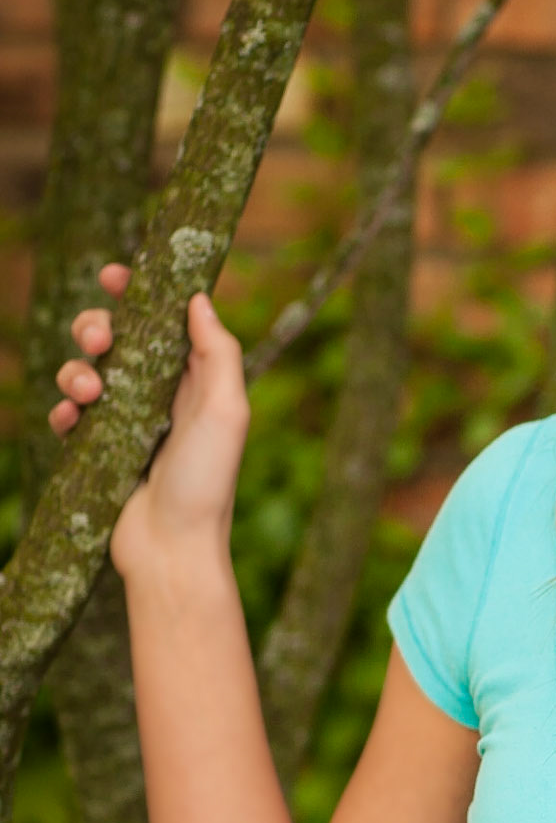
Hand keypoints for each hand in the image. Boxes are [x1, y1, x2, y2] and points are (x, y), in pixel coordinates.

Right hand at [54, 264, 249, 579]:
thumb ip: (218, 353)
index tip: (115, 274)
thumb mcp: (226, 410)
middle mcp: (160, 397)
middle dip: (98, 328)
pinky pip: (67, 414)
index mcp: (195, 382)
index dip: (139, 294)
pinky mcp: (96, 449)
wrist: (172, 548)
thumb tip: (198, 298)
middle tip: (100, 341)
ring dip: (77, 369)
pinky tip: (71, 420)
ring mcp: (125, 422)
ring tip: (88, 391)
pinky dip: (63, 410)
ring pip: (85, 371)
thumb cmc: (206, 482)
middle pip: (116, 338)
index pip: (164, 323)